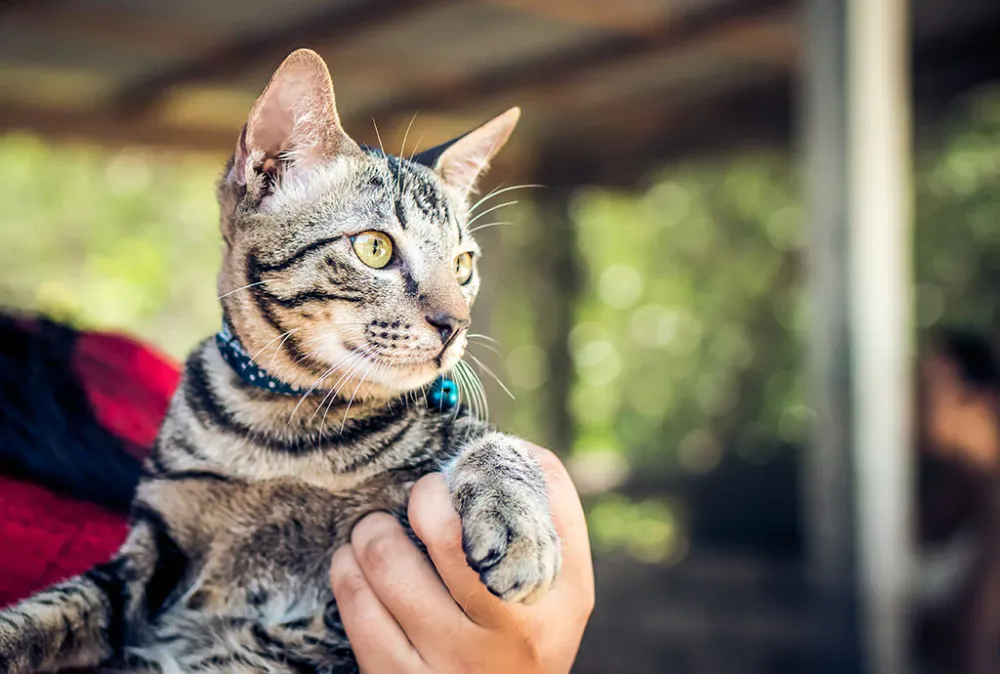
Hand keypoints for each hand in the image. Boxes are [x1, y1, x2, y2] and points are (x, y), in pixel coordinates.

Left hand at [329, 444, 594, 672]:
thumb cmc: (529, 638)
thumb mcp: (564, 592)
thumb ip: (549, 524)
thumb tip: (508, 450)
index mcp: (555, 599)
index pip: (524, 510)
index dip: (481, 475)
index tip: (455, 475)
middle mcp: (507, 633)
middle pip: (445, 534)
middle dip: (419, 498)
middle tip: (416, 497)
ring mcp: (452, 662)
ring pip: (387, 564)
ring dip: (371, 532)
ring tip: (374, 530)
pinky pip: (358, 608)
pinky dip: (346, 572)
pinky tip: (352, 564)